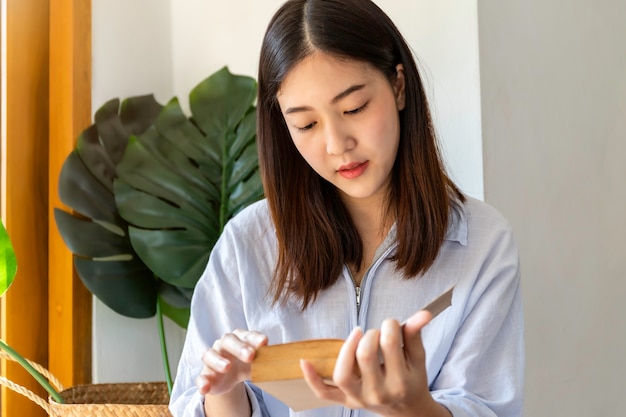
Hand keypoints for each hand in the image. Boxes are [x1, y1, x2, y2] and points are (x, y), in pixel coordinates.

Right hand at [196, 329, 267, 395]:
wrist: (229, 377)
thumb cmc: (244, 363)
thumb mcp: (255, 363)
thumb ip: (263, 362)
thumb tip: (277, 365)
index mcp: (239, 339)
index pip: (247, 335)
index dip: (255, 338)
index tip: (264, 342)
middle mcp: (223, 345)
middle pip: (228, 340)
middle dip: (239, 347)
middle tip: (250, 355)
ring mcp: (212, 359)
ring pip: (210, 355)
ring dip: (218, 360)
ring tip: (227, 367)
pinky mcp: (205, 375)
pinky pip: (200, 377)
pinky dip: (202, 381)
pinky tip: (205, 388)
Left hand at [301, 310, 447, 416]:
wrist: (407, 411)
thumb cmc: (411, 380)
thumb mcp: (417, 358)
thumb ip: (415, 334)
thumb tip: (424, 313)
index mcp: (400, 381)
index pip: (390, 343)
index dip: (390, 325)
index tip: (392, 324)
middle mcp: (379, 394)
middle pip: (365, 356)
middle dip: (371, 335)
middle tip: (377, 334)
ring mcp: (359, 399)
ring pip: (343, 374)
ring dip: (346, 348)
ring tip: (357, 335)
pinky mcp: (345, 401)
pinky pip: (323, 393)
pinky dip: (312, 378)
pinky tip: (305, 360)